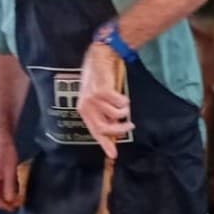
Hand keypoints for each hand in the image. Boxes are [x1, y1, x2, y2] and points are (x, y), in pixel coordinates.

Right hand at [0, 136, 19, 210]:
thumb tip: (10, 200)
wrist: (2, 141)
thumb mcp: (10, 171)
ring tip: (16, 198)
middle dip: (5, 204)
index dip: (4, 206)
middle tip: (16, 204)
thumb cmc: (5, 152)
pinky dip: (4, 193)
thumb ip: (10, 187)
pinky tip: (13, 190)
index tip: (13, 207)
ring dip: (5, 198)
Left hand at [77, 43, 132, 158]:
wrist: (100, 57)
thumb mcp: (97, 99)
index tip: (113, 155)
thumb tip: (114, 134)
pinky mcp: (102, 91)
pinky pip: (121, 104)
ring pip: (116, 115)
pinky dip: (124, 101)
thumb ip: (103, 115)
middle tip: (129, 125)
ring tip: (122, 103)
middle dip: (120, 130)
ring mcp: (93, 99)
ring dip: (124, 111)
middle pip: (106, 128)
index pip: (95, 131)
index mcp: (83, 110)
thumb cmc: (100, 79)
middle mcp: (86, 106)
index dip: (104, 144)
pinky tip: (120, 93)